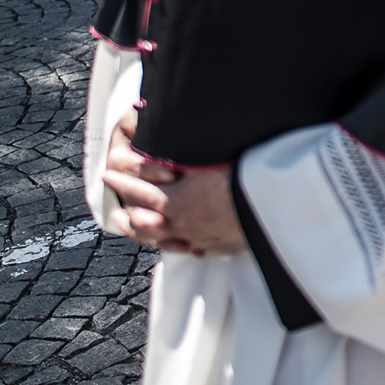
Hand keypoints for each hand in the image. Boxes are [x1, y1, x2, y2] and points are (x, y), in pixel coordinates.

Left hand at [101, 109, 247, 255]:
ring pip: (167, 240)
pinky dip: (182, 243)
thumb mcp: (205, 157)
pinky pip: (193, 247)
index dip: (122, 180)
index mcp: (175, 201)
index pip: (138, 190)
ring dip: (152, 232)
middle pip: (145, 224)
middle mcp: (183, 224)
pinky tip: (184, 240)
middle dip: (130, 213)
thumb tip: (156, 137)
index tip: (108, 174)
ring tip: (145, 226)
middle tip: (119, 209)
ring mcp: (202, 238)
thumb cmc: (244, 177)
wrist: (277, 205)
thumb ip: (177, 153)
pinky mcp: (221, 245)